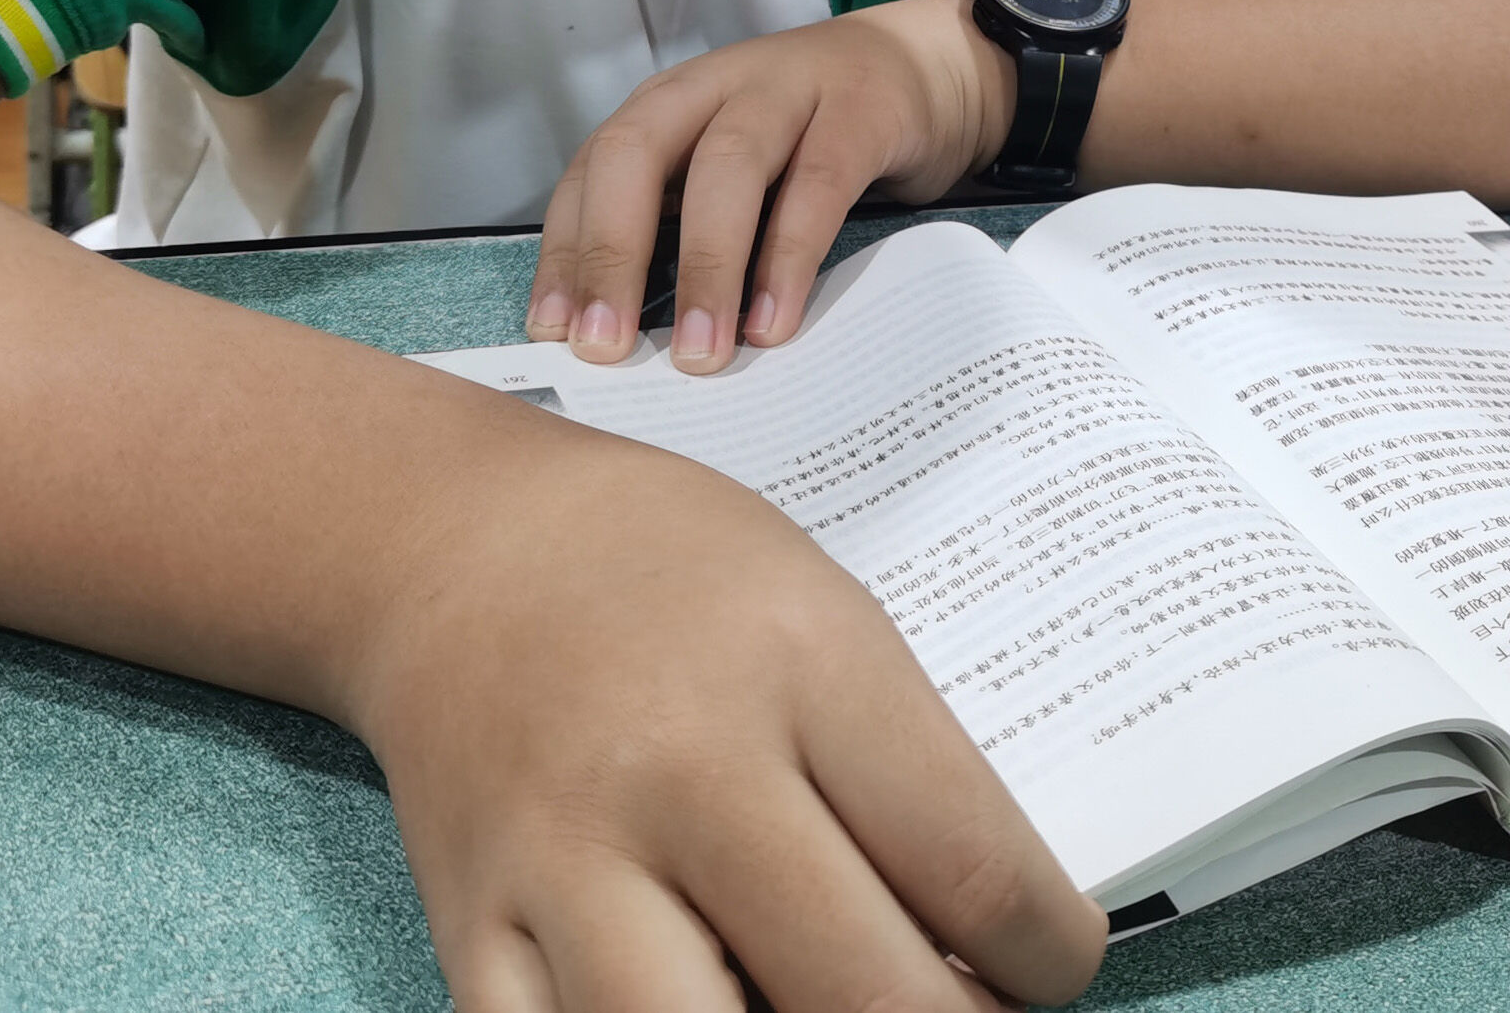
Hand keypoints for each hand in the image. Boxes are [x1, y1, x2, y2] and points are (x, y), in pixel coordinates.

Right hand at [358, 404, 1106, 1008]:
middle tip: (966, 1009)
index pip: (974, 869)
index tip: (1050, 961)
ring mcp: (565, 863)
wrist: (459, 543)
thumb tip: (991, 947)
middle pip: (866, 995)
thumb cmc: (672, 574)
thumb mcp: (828, 617)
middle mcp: (682, 768)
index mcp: (800, 665)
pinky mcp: (473, 932)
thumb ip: (906, 775)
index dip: (1048, 954)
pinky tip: (718, 1011)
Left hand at [529, 0, 1013, 372]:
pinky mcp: (860, 111)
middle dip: (612, 252)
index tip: (553, 332)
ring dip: (706, 266)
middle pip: (639, 152)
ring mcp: (788, 90)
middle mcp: (713, 86)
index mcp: (667, 105)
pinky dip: (790, 256)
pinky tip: (774, 320)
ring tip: (700, 353)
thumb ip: (683, 227)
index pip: (592, 170)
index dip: (567, 249)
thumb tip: (629, 341)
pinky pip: (818, 184)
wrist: (921, 65)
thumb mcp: (731, 168)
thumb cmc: (808, 136)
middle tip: (604, 348)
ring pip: (728, 167)